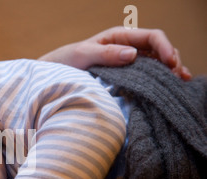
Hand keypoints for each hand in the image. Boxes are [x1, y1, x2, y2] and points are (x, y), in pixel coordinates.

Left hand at [39, 26, 191, 79]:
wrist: (54, 75)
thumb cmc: (66, 61)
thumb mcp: (84, 54)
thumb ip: (106, 53)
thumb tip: (133, 55)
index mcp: (119, 36)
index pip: (151, 37)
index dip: (164, 48)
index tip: (170, 63)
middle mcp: (127, 47)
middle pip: (159, 50)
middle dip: (171, 61)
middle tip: (177, 77)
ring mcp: (128, 62)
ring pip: (156, 64)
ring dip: (169, 72)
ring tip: (178, 83)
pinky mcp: (125, 77)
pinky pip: (146, 76)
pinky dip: (158, 81)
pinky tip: (167, 88)